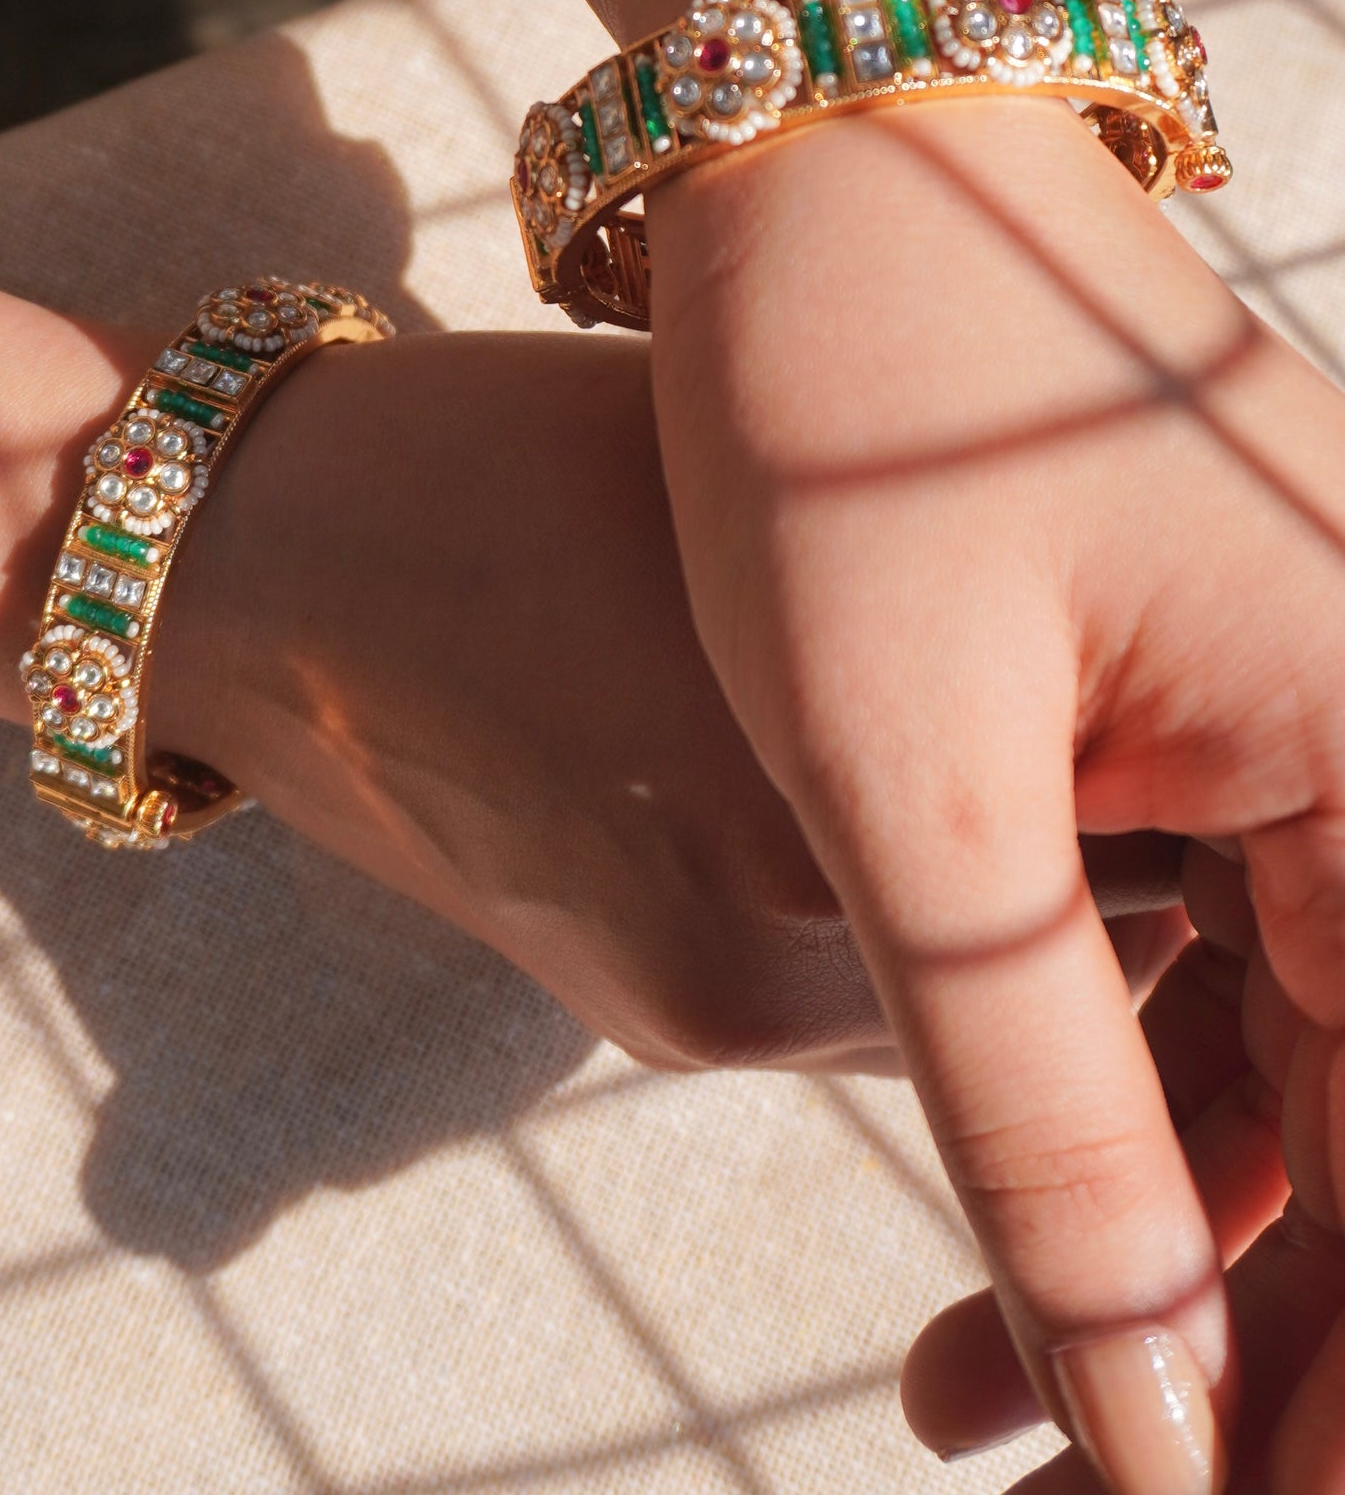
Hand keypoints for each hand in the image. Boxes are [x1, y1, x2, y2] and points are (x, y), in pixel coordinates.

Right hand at [150, 325, 1189, 1074]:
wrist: (286, 574)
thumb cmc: (526, 472)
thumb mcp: (766, 496)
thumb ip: (941, 623)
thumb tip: (1120, 699)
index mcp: (815, 773)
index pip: (1127, 857)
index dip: (1188, 800)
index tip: (1208, 731)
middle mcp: (770, 931)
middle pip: (1063, 957)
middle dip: (1118, 865)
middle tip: (1136, 743)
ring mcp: (708, 999)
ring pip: (967, 997)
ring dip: (1014, 911)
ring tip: (1007, 768)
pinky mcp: (656, 1021)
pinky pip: (861, 1005)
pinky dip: (907, 934)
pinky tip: (887, 814)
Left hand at [647, 91, 1344, 1494]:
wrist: (811, 183)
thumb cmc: (840, 423)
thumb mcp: (918, 791)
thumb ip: (1044, 1108)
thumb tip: (1167, 1435)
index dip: (1336, 1411)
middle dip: (1239, 1371)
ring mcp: (1327, 735)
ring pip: (1290, 1090)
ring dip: (1156, 1274)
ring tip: (970, 1444)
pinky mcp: (1223, 726)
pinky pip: (1215, 982)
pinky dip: (1111, 1133)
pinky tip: (992, 1281)